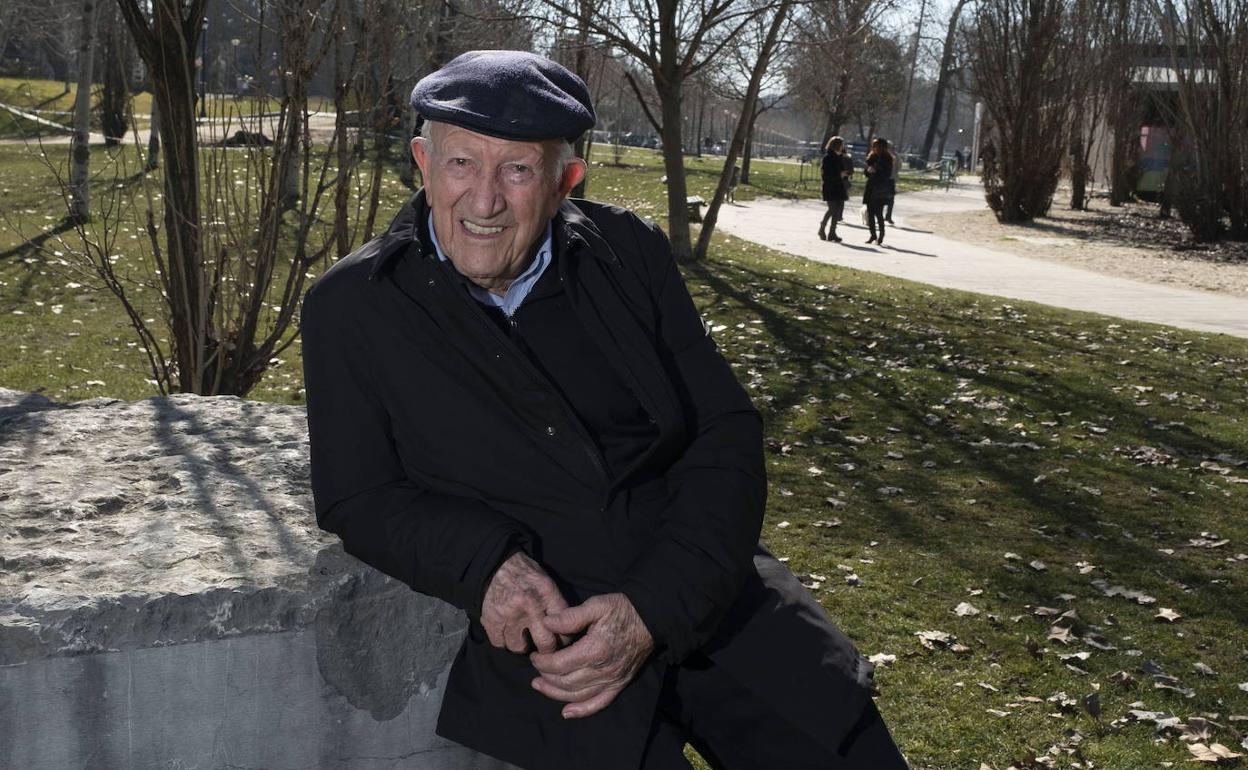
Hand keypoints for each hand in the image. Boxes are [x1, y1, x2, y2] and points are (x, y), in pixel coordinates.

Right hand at [481, 552, 569, 653]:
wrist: (495, 564)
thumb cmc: (525, 574)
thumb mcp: (546, 582)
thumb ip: (556, 604)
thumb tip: (567, 629)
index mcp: (547, 594)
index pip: (564, 627)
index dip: (564, 639)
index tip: (560, 640)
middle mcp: (530, 605)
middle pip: (546, 644)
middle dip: (546, 649)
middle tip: (543, 647)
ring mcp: (509, 614)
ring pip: (520, 648)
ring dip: (521, 645)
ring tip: (521, 636)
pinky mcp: (492, 619)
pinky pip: (499, 644)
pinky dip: (503, 641)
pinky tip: (506, 632)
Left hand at [529, 593, 653, 718]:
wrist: (650, 619)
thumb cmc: (622, 610)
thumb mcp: (596, 605)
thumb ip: (570, 616)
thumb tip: (546, 623)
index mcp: (594, 650)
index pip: (559, 664)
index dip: (543, 663)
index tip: (535, 656)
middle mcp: (602, 670)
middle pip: (565, 682)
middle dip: (546, 677)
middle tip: (536, 669)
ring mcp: (612, 680)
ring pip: (577, 696)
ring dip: (555, 694)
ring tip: (540, 686)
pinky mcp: (619, 684)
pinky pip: (599, 703)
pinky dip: (582, 711)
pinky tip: (567, 713)